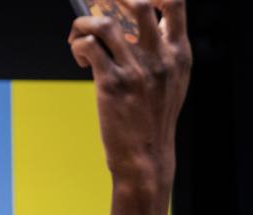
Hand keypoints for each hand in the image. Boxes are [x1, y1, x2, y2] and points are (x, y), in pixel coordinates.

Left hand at [69, 0, 190, 188]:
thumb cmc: (153, 121)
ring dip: (85, 23)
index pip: (175, 3)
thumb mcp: (172, 83)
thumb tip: (145, 29)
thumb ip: (165, 54)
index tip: (132, 2)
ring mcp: (135, 69)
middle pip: (139, 4)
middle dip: (113, 1)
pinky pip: (89, 47)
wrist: (145, 157)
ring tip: (79, 35)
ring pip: (105, 24)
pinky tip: (80, 56)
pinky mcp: (111, 84)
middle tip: (99, 12)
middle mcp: (159, 56)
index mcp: (178, 53)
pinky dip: (79, 44)